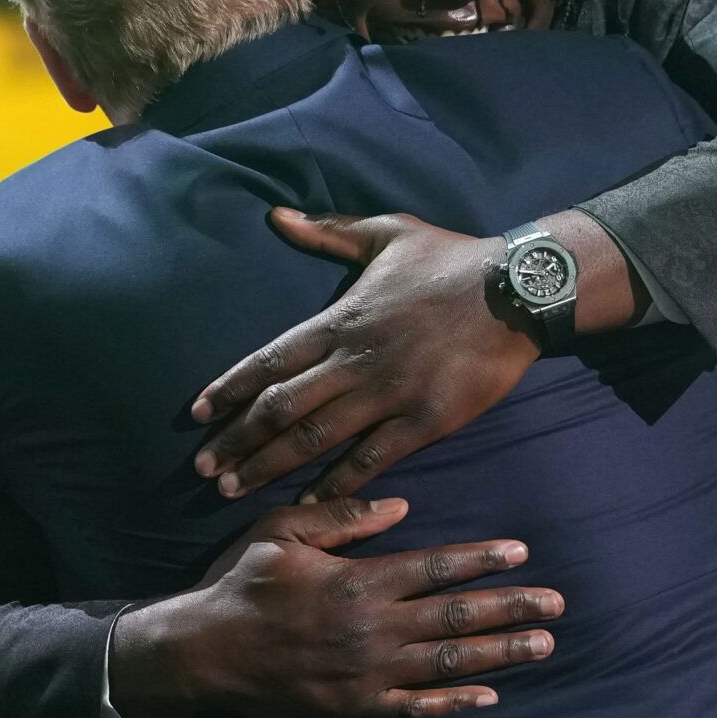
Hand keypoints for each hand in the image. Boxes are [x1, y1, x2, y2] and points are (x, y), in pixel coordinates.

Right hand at [108, 497, 560, 717]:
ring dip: (501, 653)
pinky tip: (489, 696)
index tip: (522, 553)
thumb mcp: (282, 529)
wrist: (204, 653)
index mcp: (360, 580)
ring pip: (448, 663)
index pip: (436, 567)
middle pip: (457, 616)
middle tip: (558, 604)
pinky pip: (416, 708)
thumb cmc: (243, 582)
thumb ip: (343, 517)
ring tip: (543, 645)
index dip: (481, 560)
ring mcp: (369, 673)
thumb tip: (402, 505)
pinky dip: (454, 703)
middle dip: (512, 608)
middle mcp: (374, 627)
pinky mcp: (357, 709)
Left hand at [190, 210, 539, 501]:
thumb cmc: (451, 259)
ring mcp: (389, 393)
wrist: (518, 289)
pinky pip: (370, 459)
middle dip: (238, 439)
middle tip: (204, 467)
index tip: (198, 413)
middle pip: (281, 406)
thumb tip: (276, 215)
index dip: (231, 388)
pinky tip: (306, 502)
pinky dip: (335, 483)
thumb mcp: (386, 233)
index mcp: (341, 319)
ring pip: (315, 437)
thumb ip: (328, 233)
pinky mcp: (424, 420)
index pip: (271, 359)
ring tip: (233, 489)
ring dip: (269, 465)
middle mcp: (355, 360)